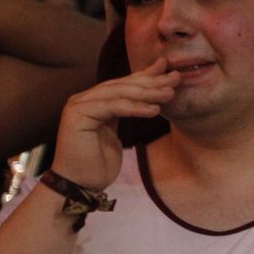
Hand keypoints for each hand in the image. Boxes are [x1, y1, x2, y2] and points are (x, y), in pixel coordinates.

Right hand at [51, 58, 177, 189]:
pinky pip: (113, 107)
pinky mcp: (77, 115)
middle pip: (122, 85)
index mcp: (93, 101)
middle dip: (151, 81)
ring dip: (147, 93)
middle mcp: (84, 99)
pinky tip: (154, 110)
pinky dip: (135, 108)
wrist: (79, 184)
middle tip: (176, 78)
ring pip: (118, 93)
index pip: (124, 84)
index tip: (170, 69)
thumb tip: (147, 97)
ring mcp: (78, 105)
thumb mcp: (118, 132)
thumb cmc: (99, 163)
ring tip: (170, 94)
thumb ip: (126, 111)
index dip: (147, 75)